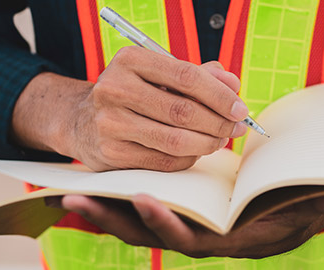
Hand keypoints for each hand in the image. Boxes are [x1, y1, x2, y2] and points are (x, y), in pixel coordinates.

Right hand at [11, 47, 247, 170]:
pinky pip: (164, 161)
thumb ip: (198, 75)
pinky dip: (189, 158)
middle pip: (183, 111)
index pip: (187, 76)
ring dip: (207, 143)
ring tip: (220, 140)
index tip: (240, 109)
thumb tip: (233, 83)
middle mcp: (115, 88)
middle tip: (236, 128)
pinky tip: (196, 151)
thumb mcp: (160, 75)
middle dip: (219, 123)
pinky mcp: (111, 153)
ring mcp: (110, 123)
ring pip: (176, 140)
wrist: (82, 120)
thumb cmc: (133, 94)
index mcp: (130, 60)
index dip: (220, 95)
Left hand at [61, 192, 323, 257]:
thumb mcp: (319, 200)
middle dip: (118, 221)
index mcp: (239, 241)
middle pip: (157, 236)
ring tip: (73, 195)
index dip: (170, 225)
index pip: (198, 241)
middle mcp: (212, 239)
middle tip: (77, 201)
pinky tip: (103, 184)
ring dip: (111, 211)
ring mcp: (197, 226)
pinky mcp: (189, 212)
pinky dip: (126, 199)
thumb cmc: (305, 200)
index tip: (142, 198)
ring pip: (147, 225)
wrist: (299, 200)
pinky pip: (151, 209)